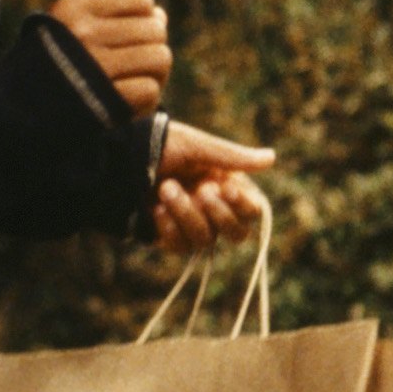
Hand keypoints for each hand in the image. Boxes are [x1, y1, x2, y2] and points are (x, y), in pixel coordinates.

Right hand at [49, 0, 171, 114]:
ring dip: (155, 74)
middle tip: (134, 67)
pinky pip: (151, 89)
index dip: (144, 19)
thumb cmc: (53, 68)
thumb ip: (116, 19)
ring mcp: (94, 67)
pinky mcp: (107, 100)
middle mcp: (82, 33)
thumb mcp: (71, 31)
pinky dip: (146, 101)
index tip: (128, 39)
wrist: (14, 114)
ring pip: (160, 57)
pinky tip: (126, 104)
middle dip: (152, 48)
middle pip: (156, 29)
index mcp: (73, 9)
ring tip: (133, 83)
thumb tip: (161, 16)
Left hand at [152, 122, 275, 255]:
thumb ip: (233, 157)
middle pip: (237, 233)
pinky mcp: (170, 237)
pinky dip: (170, 227)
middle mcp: (214, 210)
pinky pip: (180, 246)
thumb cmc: (163, 145)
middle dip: (218, 214)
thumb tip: (271, 158)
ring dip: (187, 214)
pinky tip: (157, 208)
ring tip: (166, 188)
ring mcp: (192, 226)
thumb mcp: (197, 146)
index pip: (252, 211)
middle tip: (199, 190)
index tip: (226, 187)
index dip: (243, 205)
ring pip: (206, 240)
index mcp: (228, 187)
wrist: (121, 156)